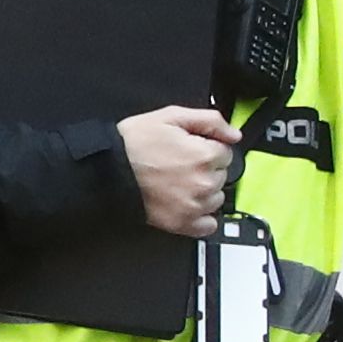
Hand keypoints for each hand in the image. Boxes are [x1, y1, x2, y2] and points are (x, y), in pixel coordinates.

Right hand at [117, 102, 240, 237]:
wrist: (108, 169)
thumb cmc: (134, 142)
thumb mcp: (172, 116)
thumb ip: (210, 121)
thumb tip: (234, 134)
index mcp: (204, 155)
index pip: (226, 152)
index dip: (208, 147)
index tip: (192, 148)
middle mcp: (203, 183)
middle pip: (222, 175)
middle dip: (207, 168)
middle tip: (181, 164)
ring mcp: (194, 206)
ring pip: (217, 198)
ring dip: (205, 190)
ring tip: (180, 182)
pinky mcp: (182, 223)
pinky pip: (208, 225)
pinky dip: (202, 216)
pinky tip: (187, 203)